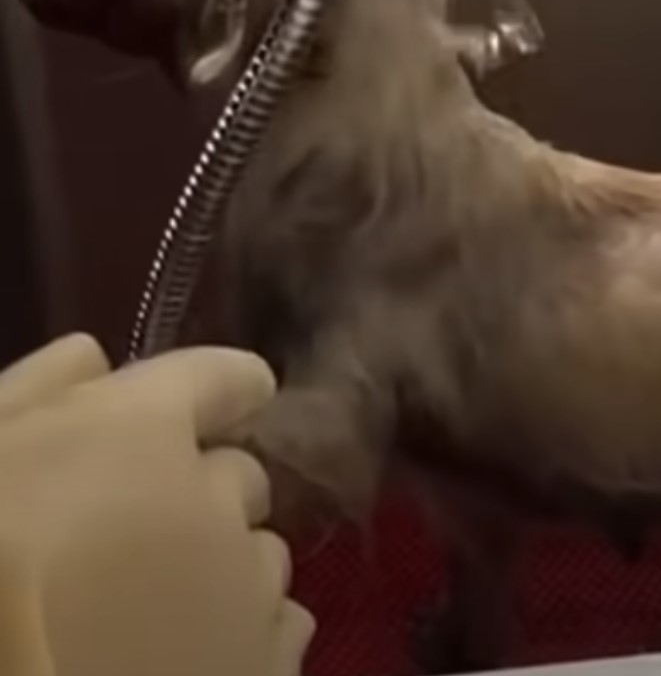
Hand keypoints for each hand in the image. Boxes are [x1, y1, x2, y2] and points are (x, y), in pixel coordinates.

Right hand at [0, 337, 313, 675]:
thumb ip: (35, 396)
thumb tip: (89, 358)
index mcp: (144, 431)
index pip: (223, 379)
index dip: (219, 392)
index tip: (215, 407)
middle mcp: (217, 496)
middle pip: (239, 476)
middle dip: (201, 498)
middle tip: (136, 542)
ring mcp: (248, 586)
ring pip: (261, 554)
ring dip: (223, 570)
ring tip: (154, 613)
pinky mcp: (267, 663)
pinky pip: (283, 626)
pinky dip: (248, 637)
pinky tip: (189, 657)